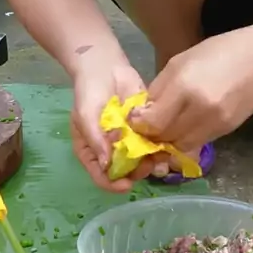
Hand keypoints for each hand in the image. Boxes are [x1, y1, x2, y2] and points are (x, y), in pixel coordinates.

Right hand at [72, 52, 166, 191]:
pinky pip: (153, 143)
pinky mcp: (145, 129)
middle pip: (125, 173)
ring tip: (159, 156)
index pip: (101, 177)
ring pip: (142, 160)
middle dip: (136, 173)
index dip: (113, 184)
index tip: (126, 185)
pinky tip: (167, 144)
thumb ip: (95, 139)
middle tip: (147, 166)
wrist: (106, 67)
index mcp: (93, 152)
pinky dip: (160, 146)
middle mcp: (113, 151)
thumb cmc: (89, 93)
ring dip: (151, 162)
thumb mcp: (85, 116)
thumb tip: (106, 165)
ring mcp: (130, 141)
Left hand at [129, 23, 252, 150]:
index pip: (152, 122)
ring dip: (170, 140)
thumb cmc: (217, 51)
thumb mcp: (179, 62)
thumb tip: (142, 114)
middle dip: (152, 135)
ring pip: (181, 146)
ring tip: (167, 126)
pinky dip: (187, 137)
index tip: (137, 119)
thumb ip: (159, 90)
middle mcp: (200, 110)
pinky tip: (187, 124)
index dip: (139, 125)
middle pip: (165, 138)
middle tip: (149, 125)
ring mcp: (216, 123)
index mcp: (184, 87)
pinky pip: (198, 142)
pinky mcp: (227, 131)